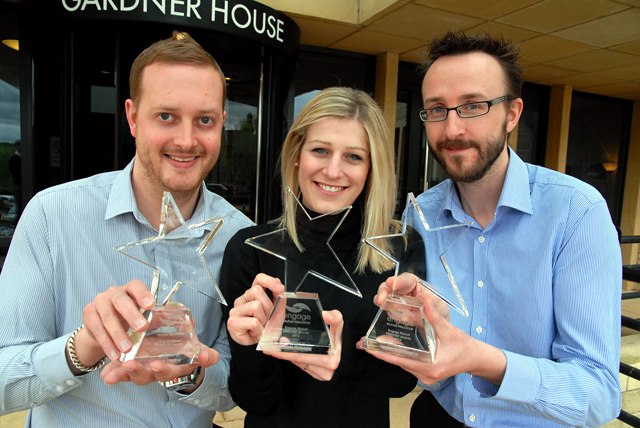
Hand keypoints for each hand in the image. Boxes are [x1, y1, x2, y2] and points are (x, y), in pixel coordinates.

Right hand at [79, 279, 154, 365]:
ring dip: (118, 335)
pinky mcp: (89, 313)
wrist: (102, 324)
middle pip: (121, 301)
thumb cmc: (128, 317)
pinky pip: (98, 329)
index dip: (143, 294)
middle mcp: (114, 292)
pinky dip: (107, 344)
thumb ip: (155, 316)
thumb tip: (180, 323)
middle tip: (142, 329)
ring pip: (108, 317)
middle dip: (131, 315)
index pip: (136, 286)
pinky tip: (114, 354)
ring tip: (127, 349)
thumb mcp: (142, 315)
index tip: (151, 305)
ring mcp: (100, 301)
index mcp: (130, 289)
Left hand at [100, 343, 219, 387]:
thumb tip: (211, 358)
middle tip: (129, 365)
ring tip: (111, 374)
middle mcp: (159, 372)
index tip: (158, 365)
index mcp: (176, 368)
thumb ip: (205, 355)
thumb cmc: (187, 349)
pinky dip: (113, 373)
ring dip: (122, 374)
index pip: (172, 372)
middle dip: (139, 372)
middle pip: (148, 376)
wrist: (175, 349)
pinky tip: (104, 373)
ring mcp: (145, 370)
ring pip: (133, 375)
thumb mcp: (198, 351)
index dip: (165, 370)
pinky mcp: (133, 367)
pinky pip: (122, 373)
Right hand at [226, 274, 284, 345]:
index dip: (269, 281)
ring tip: (261, 326)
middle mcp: (242, 300)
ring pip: (255, 306)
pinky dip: (259, 329)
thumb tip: (281, 290)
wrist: (260, 343)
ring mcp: (235, 310)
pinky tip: (255, 332)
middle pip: (256, 291)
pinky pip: (253, 322)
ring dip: (263, 319)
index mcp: (253, 295)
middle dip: (267, 306)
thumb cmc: (266, 326)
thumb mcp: (277, 312)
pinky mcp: (232, 322)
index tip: (280, 288)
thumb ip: (279, 299)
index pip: (259, 279)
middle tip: (266, 318)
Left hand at [262, 310, 342, 380]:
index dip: (287, 352)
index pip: (303, 356)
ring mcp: (321, 374)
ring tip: (272, 348)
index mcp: (330, 359)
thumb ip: (335, 318)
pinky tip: (284, 351)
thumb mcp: (340, 326)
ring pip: (299, 365)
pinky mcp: (318, 375)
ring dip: (286, 356)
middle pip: (298, 362)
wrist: (349, 352)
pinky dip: (294, 358)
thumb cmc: (343, 339)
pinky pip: (303, 366)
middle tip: (267, 347)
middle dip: (282, 354)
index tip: (274, 347)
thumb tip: (324, 314)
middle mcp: (325, 370)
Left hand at [363, 291, 504, 385]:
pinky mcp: (426, 374)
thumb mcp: (449, 330)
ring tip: (373, 345)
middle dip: (382, 353)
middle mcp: (425, 375)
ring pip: (402, 364)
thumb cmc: (464, 346)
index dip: (383, 354)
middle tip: (365, 344)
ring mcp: (426, 377)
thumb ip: (434, 315)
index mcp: (430, 367)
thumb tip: (423, 297)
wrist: (476, 359)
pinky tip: (391, 348)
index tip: (369, 348)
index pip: (400, 360)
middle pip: (398, 363)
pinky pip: (408, 364)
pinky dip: (399, 356)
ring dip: (389, 354)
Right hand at [374, 273, 449, 320]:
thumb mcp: (440, 307)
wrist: (438, 330)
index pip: (406, 280)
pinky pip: (389, 311)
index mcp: (417, 286)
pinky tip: (395, 316)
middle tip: (380, 299)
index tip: (390, 283)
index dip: (398, 280)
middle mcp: (406, 292)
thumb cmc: (440, 313)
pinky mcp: (396, 313)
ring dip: (384, 302)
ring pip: (386, 298)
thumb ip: (433, 303)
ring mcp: (399, 303)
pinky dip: (389, 313)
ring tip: (386, 307)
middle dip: (384, 291)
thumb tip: (421, 296)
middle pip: (391, 287)